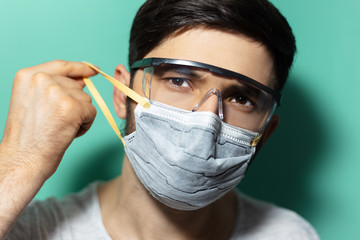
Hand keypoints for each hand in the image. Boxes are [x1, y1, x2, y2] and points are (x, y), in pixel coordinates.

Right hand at [1, 60, 97, 178]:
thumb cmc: (28, 136)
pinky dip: (85, 125)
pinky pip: (91, 112)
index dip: (80, 68)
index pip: (61, 65)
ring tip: (59, 128)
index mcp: (28, 75)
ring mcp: (58, 92)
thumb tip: (82, 80)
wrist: (24, 158)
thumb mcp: (32, 101)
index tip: (94, 70)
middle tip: (55, 122)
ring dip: (79, 116)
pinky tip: (68, 133)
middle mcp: (42, 79)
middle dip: (74, 104)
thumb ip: (53, 86)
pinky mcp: (73, 107)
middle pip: (76, 86)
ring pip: (85, 100)